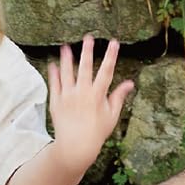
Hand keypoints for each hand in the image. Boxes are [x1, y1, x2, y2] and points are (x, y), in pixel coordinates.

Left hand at [47, 36, 132, 171]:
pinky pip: (54, 84)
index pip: (106, 71)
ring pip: (67, 73)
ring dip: (67, 59)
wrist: (75, 147)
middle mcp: (82, 93)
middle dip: (87, 51)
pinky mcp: (56, 102)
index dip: (111, 56)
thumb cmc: (96, 133)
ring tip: (65, 47)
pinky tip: (53, 64)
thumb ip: (119, 96)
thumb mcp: (111, 116)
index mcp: (97, 96)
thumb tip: (130, 83)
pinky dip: (54, 74)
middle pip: (85, 67)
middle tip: (88, 37)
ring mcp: (67, 97)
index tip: (114, 42)